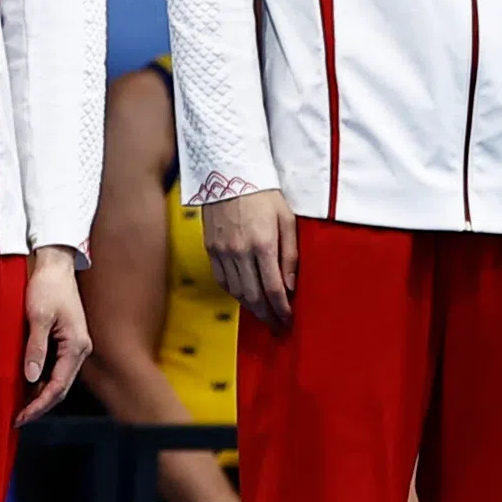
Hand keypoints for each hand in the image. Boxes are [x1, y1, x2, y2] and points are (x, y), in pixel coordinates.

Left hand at [16, 244, 91, 425]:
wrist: (55, 265)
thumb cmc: (47, 287)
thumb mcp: (38, 316)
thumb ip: (35, 347)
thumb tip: (31, 377)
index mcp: (76, 346)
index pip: (58, 386)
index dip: (39, 404)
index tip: (21, 416)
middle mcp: (79, 350)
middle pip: (61, 387)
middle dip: (40, 405)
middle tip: (17, 418)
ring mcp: (74, 346)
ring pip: (58, 380)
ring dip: (40, 395)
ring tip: (19, 407)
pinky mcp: (66, 341)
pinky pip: (55, 368)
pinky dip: (41, 380)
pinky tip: (26, 386)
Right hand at [200, 189, 297, 327]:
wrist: (230, 174)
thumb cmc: (263, 195)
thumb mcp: (286, 220)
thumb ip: (290, 254)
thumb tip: (290, 285)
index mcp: (263, 244)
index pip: (273, 288)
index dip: (281, 309)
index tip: (287, 320)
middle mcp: (240, 252)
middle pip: (253, 296)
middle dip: (267, 315)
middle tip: (277, 326)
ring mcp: (222, 251)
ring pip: (236, 291)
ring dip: (251, 308)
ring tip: (263, 315)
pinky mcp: (211, 248)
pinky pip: (222, 280)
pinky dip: (234, 293)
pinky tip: (244, 297)